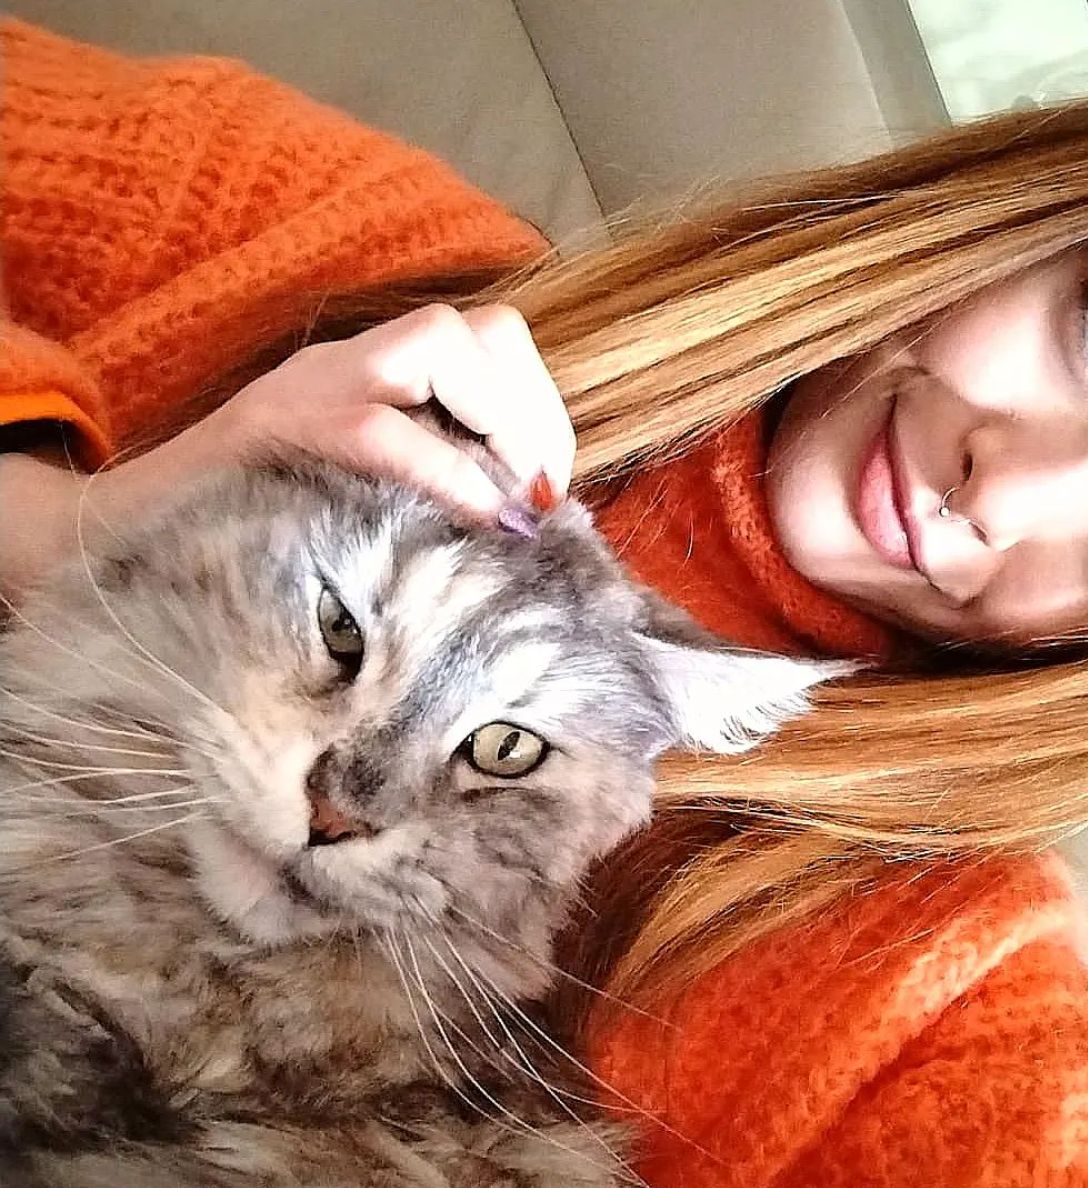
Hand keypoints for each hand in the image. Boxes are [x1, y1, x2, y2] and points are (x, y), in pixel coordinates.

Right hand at [0, 304, 575, 597]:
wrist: (123, 541)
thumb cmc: (254, 538)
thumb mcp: (357, 504)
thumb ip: (428, 496)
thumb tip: (522, 526)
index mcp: (369, 379)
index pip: (487, 342)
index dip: (538, 409)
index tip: (547, 493)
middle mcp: (343, 366)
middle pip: (479, 329)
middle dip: (532, 414)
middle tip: (538, 500)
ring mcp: (306, 388)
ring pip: (438, 343)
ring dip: (499, 423)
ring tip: (508, 505)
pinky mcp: (271, 430)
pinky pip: (380, 429)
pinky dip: (446, 472)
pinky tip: (478, 520)